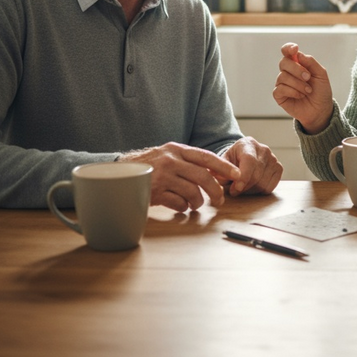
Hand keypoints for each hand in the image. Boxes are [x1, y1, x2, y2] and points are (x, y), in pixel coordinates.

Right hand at [118, 142, 240, 212]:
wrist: (119, 173)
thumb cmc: (149, 166)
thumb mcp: (168, 155)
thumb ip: (188, 161)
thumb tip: (214, 172)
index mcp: (177, 149)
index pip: (206, 157)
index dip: (224, 166)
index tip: (237, 174)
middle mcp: (171, 161)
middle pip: (203, 177)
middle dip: (216, 191)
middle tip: (220, 200)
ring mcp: (162, 177)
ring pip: (193, 193)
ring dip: (198, 202)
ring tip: (195, 204)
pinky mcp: (155, 193)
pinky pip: (179, 204)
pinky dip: (183, 207)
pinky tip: (179, 206)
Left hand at [221, 136, 282, 195]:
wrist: (244, 156)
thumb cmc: (232, 160)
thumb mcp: (222, 162)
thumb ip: (220, 170)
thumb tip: (221, 178)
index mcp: (248, 144)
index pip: (249, 161)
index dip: (244, 177)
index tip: (236, 189)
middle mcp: (263, 149)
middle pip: (256, 175)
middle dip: (244, 187)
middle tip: (234, 190)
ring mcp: (273, 158)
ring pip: (263, 183)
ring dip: (251, 190)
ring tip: (243, 186)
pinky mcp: (279, 168)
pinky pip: (270, 187)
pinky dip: (260, 190)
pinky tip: (253, 185)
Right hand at [273, 42, 334, 133]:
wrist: (321, 110)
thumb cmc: (321, 91)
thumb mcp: (321, 74)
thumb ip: (311, 62)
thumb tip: (298, 54)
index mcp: (298, 64)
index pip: (287, 52)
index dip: (288, 48)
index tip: (294, 50)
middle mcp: (288, 72)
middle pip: (284, 62)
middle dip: (297, 69)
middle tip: (308, 77)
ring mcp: (282, 83)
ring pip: (282, 76)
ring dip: (298, 83)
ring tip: (308, 90)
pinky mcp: (279, 95)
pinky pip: (279, 89)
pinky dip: (292, 91)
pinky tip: (300, 95)